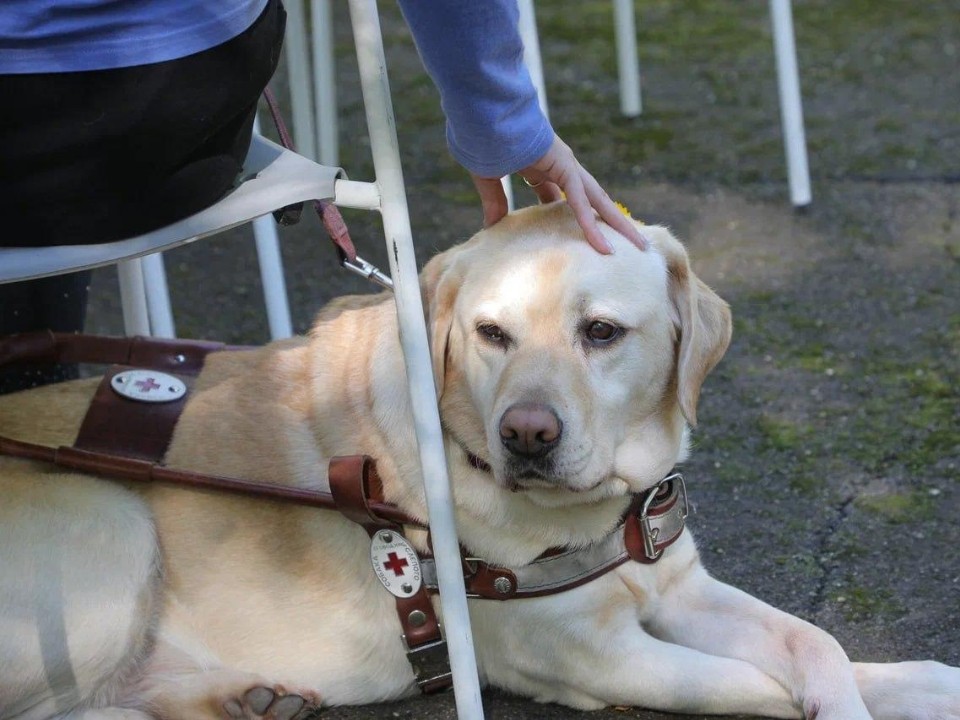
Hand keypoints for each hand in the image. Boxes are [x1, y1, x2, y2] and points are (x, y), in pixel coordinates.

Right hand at [469, 133, 646, 253]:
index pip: (572, 199)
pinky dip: (590, 225)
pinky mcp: (564, 166)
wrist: (483, 115)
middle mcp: (563, 167)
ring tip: (640, 248)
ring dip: (619, 226)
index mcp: (546, 168)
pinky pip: (580, 202)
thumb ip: (494, 201)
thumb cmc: (484, 139)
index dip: (583, 219)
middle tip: (633, 244)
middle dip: (613, 222)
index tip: (590, 240)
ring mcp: (567, 166)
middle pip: (595, 202)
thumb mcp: (489, 178)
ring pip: (599, 202)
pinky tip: (603, 246)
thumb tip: (491, 226)